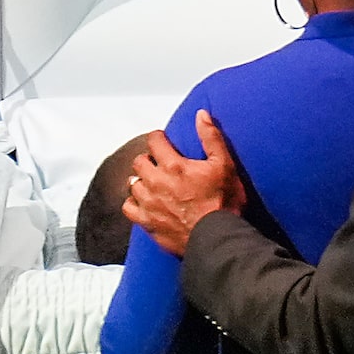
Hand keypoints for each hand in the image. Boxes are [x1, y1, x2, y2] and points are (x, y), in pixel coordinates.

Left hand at [122, 112, 248, 257]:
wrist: (217, 237)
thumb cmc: (224, 203)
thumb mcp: (225, 165)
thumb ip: (211, 138)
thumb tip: (201, 115)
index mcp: (174, 165)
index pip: (154, 141)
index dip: (158, 138)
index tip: (162, 140)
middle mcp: (156, 182)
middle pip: (139, 162)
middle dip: (148, 159)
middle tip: (159, 163)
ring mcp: (149, 203)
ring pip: (132, 183)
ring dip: (140, 180)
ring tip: (151, 182)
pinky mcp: (147, 222)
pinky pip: (129, 207)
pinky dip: (133, 203)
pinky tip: (143, 202)